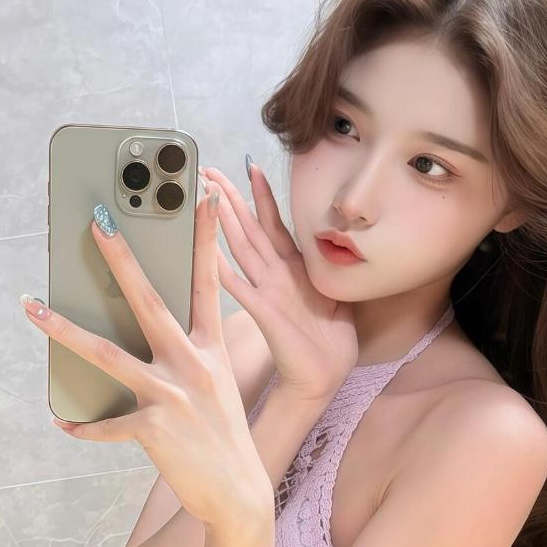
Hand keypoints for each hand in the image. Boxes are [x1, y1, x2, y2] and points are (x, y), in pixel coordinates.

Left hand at [20, 191, 272, 531]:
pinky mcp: (155, 427)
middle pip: (149, 301)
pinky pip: (107, 424)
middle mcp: (192, 364)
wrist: (238, 493)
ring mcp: (172, 394)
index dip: (204, 240)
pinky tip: (62, 422)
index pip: (209, 284)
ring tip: (31, 308)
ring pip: (107, 353)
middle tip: (96, 222)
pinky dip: (83, 425)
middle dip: (121, 258)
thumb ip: (188, 355)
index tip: (201, 197)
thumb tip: (148, 330)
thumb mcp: (215, 386)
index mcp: (211, 350)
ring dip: (64, 329)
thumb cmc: (221, 437)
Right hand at [200, 160, 357, 399]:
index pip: (274, 225)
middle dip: (231, 198)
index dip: (262, 196)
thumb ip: (330, 271)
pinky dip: (223, 270)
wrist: (323, 379)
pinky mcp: (265, 312)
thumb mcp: (339, 296)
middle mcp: (276, 277)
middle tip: (209, 171)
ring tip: (206, 196)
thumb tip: (340, 247)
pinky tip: (208, 253)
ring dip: (224, 222)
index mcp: (294, 271)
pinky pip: (241, 287)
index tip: (251, 167)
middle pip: (249, 229)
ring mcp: (267, 292)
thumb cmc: (330, 344)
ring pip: (242, 249)